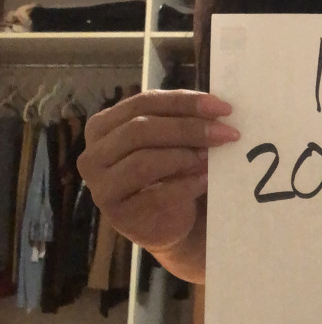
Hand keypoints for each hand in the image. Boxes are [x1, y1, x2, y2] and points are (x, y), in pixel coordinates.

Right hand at [76, 89, 239, 257]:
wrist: (165, 221)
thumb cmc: (167, 172)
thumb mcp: (171, 141)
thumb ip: (183, 121)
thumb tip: (218, 110)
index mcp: (103, 126)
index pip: (144, 102)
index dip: (185, 102)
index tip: (223, 107)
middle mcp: (94, 154)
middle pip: (140, 129)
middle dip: (188, 128)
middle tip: (225, 132)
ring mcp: (101, 187)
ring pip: (143, 161)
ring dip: (184, 156)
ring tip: (213, 157)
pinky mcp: (119, 216)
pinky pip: (155, 195)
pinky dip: (186, 185)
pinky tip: (207, 180)